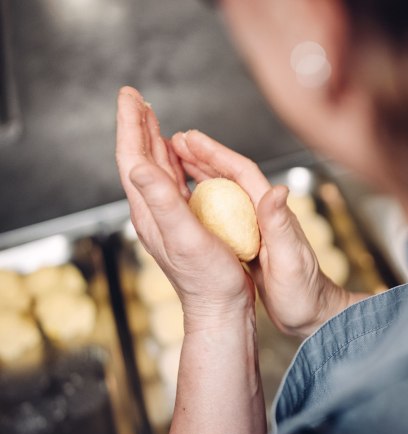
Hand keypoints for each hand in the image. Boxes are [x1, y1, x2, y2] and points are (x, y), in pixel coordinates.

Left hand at [115, 86, 254, 329]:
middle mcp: (154, 211)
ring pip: (155, 170)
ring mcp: (168, 217)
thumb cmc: (209, 278)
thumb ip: (161, 201)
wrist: (221, 307)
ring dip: (152, 141)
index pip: (133, 157)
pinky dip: (172, 162)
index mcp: (150, 210)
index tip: (131, 97)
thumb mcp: (184, 237)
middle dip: (137, 126)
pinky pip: (173, 182)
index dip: (130, 125)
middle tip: (136, 99)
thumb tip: (137, 165)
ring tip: (152, 120)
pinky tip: (178, 158)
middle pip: (140, 159)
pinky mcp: (185, 223)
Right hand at [168, 128, 355, 336]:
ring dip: (201, 174)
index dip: (216, 154)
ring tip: (176, 160)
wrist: (312, 316)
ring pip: (224, 193)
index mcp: (273, 213)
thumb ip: (282, 226)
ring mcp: (257, 229)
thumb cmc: (305, 292)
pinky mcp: (250, 244)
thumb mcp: (292, 259)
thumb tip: (278, 190)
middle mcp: (265, 215)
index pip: (243, 173)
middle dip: (203, 156)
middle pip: (231, 177)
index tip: (191, 139)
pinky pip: (222, 215)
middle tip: (175, 140)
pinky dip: (204, 202)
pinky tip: (189, 201)